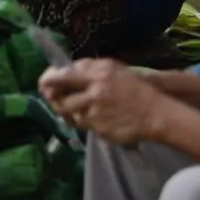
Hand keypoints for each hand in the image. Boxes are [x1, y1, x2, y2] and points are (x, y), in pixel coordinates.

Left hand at [39, 59, 165, 144]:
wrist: (156, 113)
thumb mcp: (112, 69)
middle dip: (55, 101)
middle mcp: (94, 95)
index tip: (43, 82)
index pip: (63, 77)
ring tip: (82, 108)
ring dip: (72, 113)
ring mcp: (97, 115)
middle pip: (61, 101)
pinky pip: (86, 127)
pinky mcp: (101, 131)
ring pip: (72, 115)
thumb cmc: (133, 88)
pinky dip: (88, 123)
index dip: (48, 80)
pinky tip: (99, 118)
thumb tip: (63, 69)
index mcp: (97, 75)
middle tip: (54, 99)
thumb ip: (87, 68)